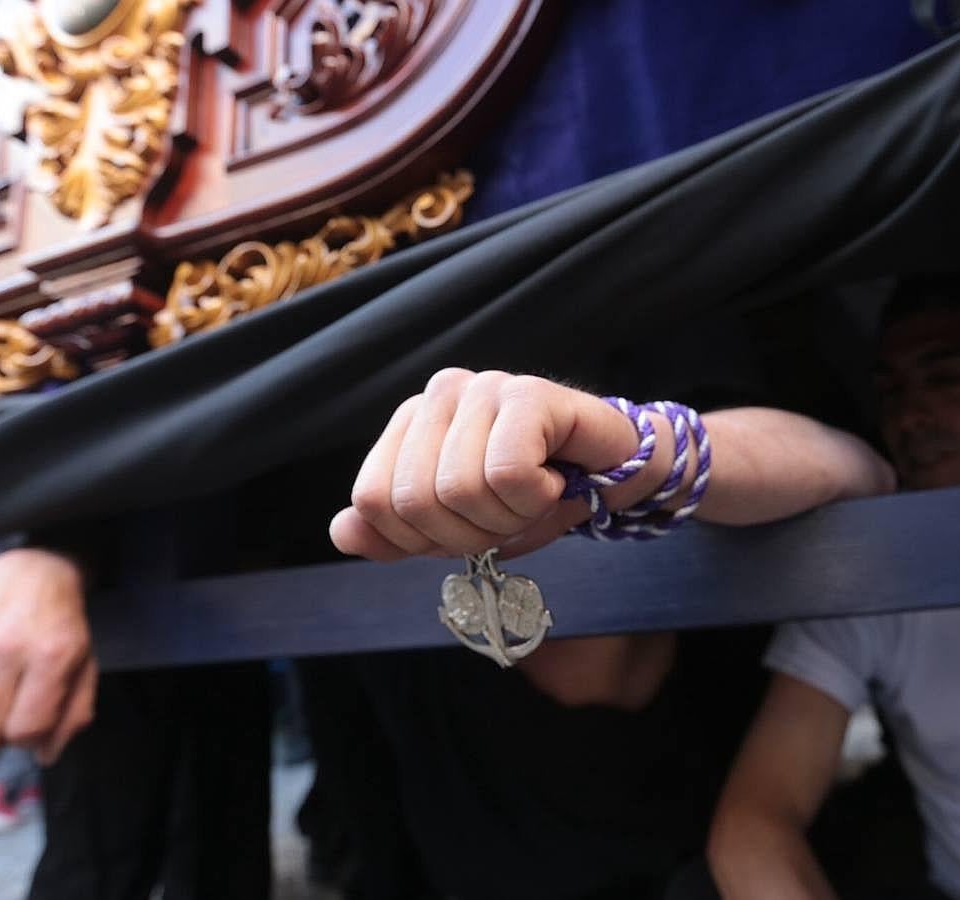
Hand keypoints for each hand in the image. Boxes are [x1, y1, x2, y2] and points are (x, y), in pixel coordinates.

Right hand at [0, 548, 95, 763]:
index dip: (26, 738)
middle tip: (3, 714)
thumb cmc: (60, 629)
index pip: (24, 730)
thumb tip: (44, 757)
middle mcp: (4, 652)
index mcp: (50, 658)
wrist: (31, 576)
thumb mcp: (83, 667)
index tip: (30, 721)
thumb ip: (72, 715)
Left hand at [330, 369, 649, 560]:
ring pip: (459, 491)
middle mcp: (438, 395)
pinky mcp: (528, 395)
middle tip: (509, 516)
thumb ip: (397, 534)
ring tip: (536, 496)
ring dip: (509, 517)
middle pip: (414, 502)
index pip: (372, 502)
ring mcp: (483, 389)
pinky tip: (554, 479)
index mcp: (411, 424)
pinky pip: (506, 472)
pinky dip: (535, 497)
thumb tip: (342, 532)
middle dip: (468, 534)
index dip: (419, 541)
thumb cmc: (538, 496)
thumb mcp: (459, 528)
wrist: (617, 474)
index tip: (470, 528)